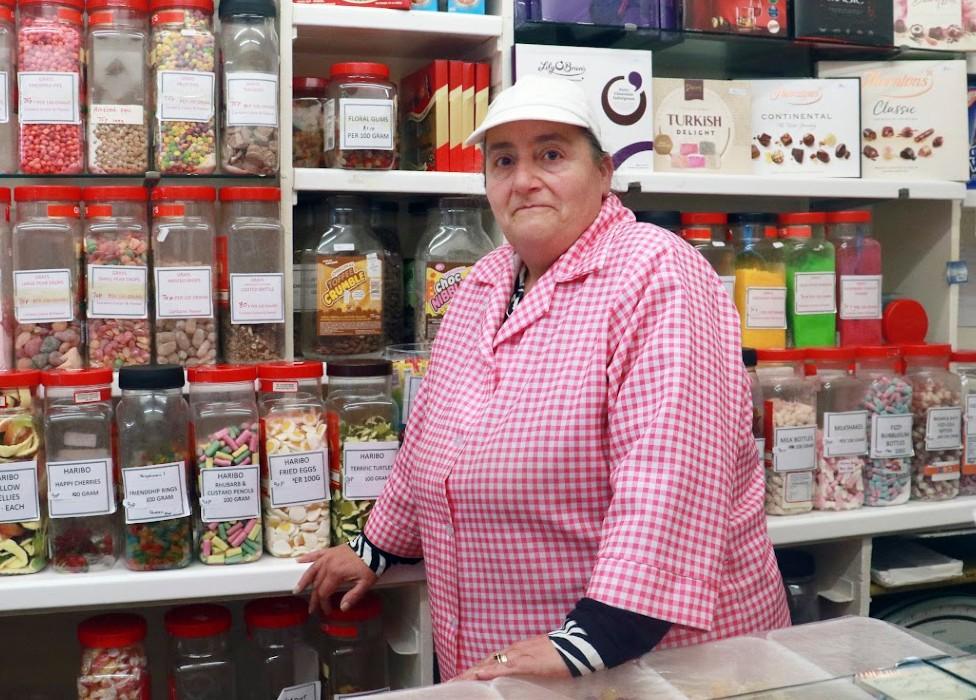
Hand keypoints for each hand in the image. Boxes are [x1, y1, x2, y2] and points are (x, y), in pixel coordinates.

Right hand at [294, 544, 377, 615]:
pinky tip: (299, 561)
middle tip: (312, 608)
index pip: (324, 593)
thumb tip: (343, 608)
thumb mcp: (366, 583)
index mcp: (336, 574)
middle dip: (314, 597)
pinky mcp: (331, 550)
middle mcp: (328, 565)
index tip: (327, 611)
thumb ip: (353, 596)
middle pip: (317, 584)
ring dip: (304, 580)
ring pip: (312, 570)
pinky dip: (307, 558)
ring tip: (297, 589)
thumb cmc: (371, 564)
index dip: (323, 604)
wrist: (375, 545)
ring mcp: (328, 556)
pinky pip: (316, 554)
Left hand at [454, 635, 570, 681]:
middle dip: (467, 673)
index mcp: (516, 651)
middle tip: (450, 682)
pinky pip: (507, 667)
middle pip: (485, 662)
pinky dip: (492, 670)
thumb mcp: (538, 658)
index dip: (474, 669)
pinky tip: (480, 675)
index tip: (460, 678)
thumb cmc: (560, 652)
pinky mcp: (529, 661)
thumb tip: (514, 675)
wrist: (578, 644)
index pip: (490, 661)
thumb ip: (525, 664)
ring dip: (473, 673)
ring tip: (457, 681)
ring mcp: (520, 655)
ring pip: (491, 663)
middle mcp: (514, 650)